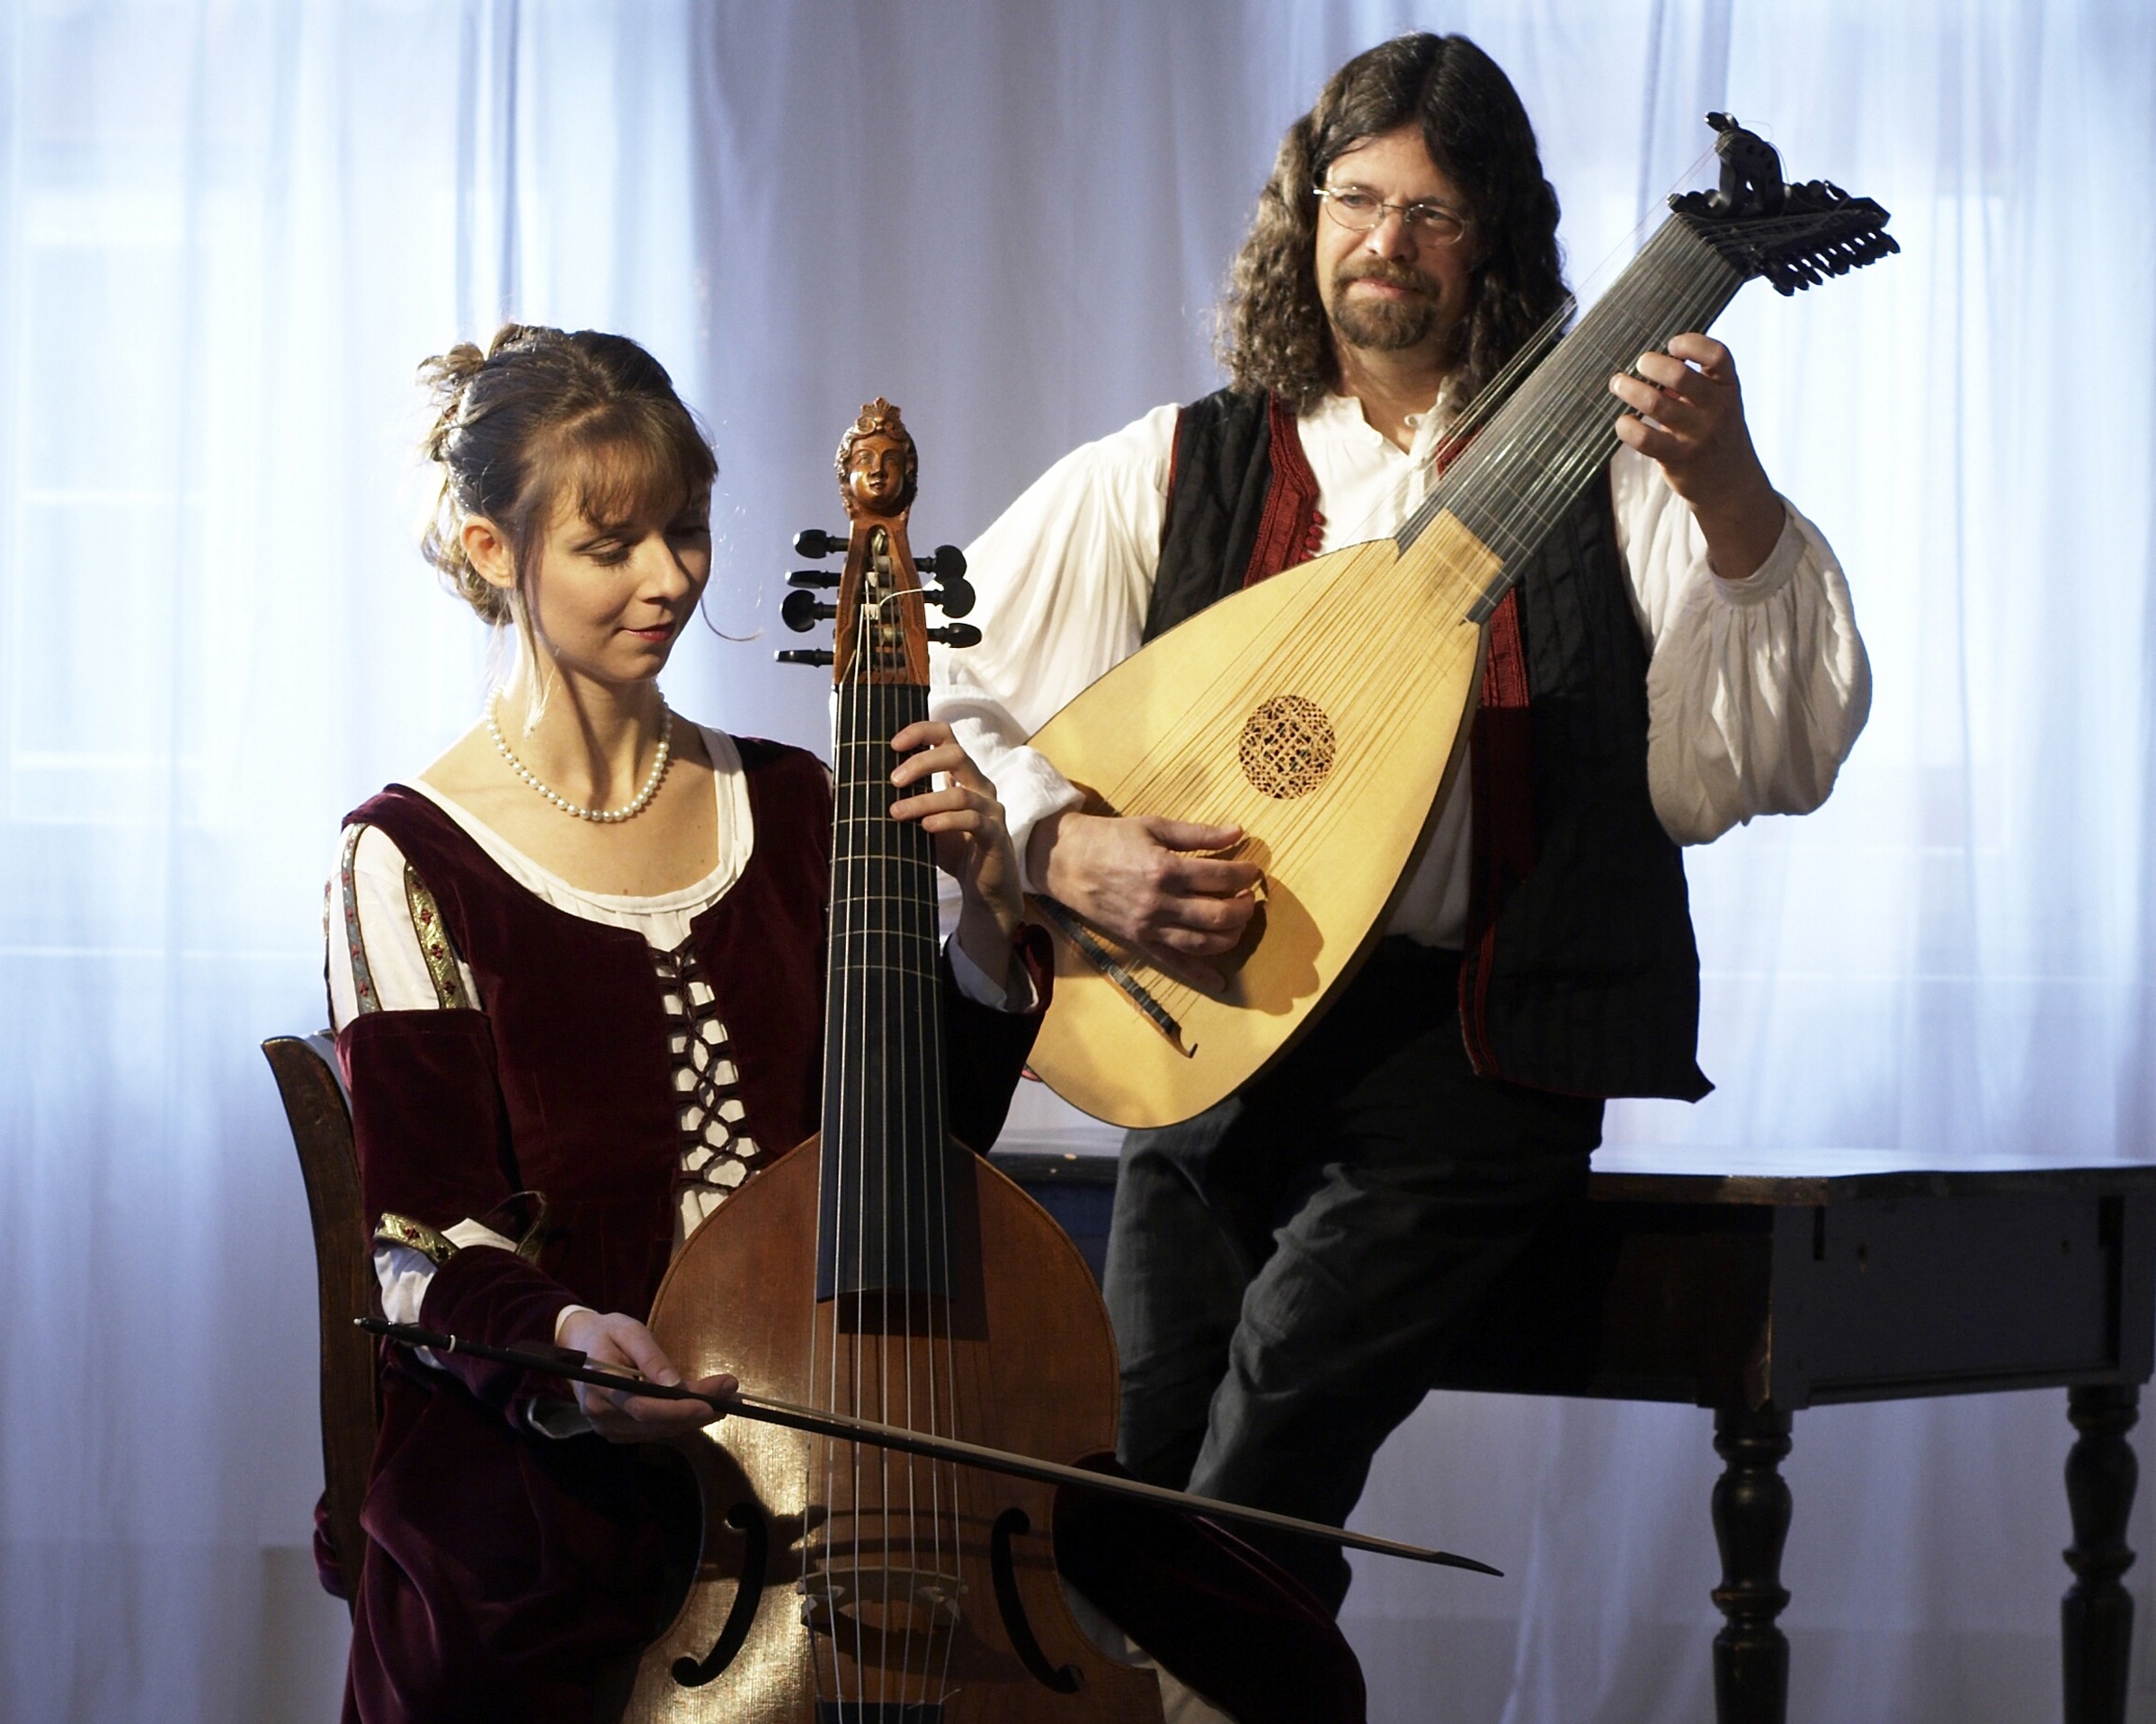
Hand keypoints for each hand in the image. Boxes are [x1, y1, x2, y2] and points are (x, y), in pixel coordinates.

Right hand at [556, 1308, 734, 1443]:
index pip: (643, 1408)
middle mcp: (602, 1416)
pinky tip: (703, 1406)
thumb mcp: (629, 1331)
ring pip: (659, 1430)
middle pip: (656, 1423)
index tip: (711, 1403)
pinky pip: (654, 1430)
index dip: (678, 1410)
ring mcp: (608, 1428)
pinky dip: (680, 1420)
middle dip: (697, 1411)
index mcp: (600, 1388)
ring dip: (694, 1418)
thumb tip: (676, 1384)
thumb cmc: (606, 1332)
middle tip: (732, 1394)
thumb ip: (651, 1357)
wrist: (578, 1343)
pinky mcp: (619, 1431)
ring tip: (726, 1399)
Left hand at [889, 721, 1023, 987]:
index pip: (946, 736)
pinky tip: (925, 827)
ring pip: (960, 793)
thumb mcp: (925, 819)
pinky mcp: (995, 834)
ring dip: (924, 801)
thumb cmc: (953, 848)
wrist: (984, 886)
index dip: (921, 731)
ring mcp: (991, 809)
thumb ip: (907, 800)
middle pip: (956, 754)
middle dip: (921, 763)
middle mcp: (980, 786)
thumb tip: (857, 790)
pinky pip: (973, 820)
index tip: (893, 744)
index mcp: (963, 775)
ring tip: (896, 812)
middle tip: (893, 781)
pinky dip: (946, 821)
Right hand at [1029, 810, 1260, 990]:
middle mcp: (1160, 903)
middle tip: (1249, 896)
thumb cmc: (1110, 838)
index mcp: (1165, 869)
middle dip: (1243, 906)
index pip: (1220, 877)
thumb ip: (1198, 833)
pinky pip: (1174, 963)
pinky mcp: (1140, 942)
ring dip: (1231, 934)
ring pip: (1203, 942)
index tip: (1252, 869)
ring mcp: (1149, 927)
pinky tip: (1219, 981)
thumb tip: (1238, 832)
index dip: (1244, 873)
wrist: (1065, 861)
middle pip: (1218, 914)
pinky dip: (1199, 975)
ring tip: (1238, 920)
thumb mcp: (1154, 826)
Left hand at [1610, 333, 1784, 579]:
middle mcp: (1717, 408)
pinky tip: (1623, 422)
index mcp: (1728, 387)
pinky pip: (1644, 438)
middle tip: (1638, 365)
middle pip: (1679, 375)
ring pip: (1655, 403)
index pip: (1718, 355)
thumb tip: (1646, 362)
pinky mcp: (1679, 458)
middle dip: (1650, 364)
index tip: (1671, 344)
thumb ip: (1691, 382)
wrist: (1730, 483)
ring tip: (1619, 384)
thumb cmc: (1714, 432)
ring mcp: (1699, 434)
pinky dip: (1626, 426)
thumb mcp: (1716, 402)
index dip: (1692, 343)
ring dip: (1629, 389)